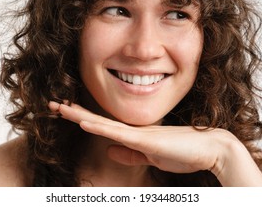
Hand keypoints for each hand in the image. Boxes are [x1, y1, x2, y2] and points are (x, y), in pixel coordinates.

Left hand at [48, 101, 261, 185]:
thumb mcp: (150, 156)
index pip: (101, 124)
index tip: (65, 111)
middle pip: (96, 118)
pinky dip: (98, 126)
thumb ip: (129, 154)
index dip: (82, 117)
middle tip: (53, 104)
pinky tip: (82, 121)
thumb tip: (108, 151)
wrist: (209, 149)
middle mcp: (132, 129)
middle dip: (72, 111)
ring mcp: (137, 133)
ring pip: (101, 122)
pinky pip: (116, 132)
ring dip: (78, 115)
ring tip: (58, 108)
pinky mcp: (145, 139)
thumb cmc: (184, 153)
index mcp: (133, 133)